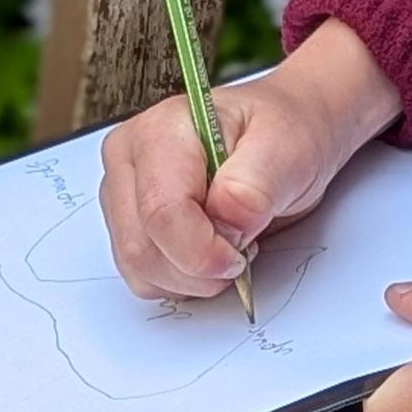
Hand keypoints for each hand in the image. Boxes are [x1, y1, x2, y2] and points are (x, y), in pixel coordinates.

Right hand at [100, 18, 397, 302]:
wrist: (283, 138)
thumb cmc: (284, 134)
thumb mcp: (289, 148)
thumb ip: (256, 186)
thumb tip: (226, 223)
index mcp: (160, 131)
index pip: (162, 212)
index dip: (203, 251)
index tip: (241, 256)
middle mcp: (129, 160)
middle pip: (143, 249)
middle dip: (200, 269)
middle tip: (243, 248)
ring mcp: (122, 194)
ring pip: (139, 270)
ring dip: (192, 278)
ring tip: (229, 244)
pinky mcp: (128, 226)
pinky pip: (144, 278)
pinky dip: (182, 280)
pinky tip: (209, 251)